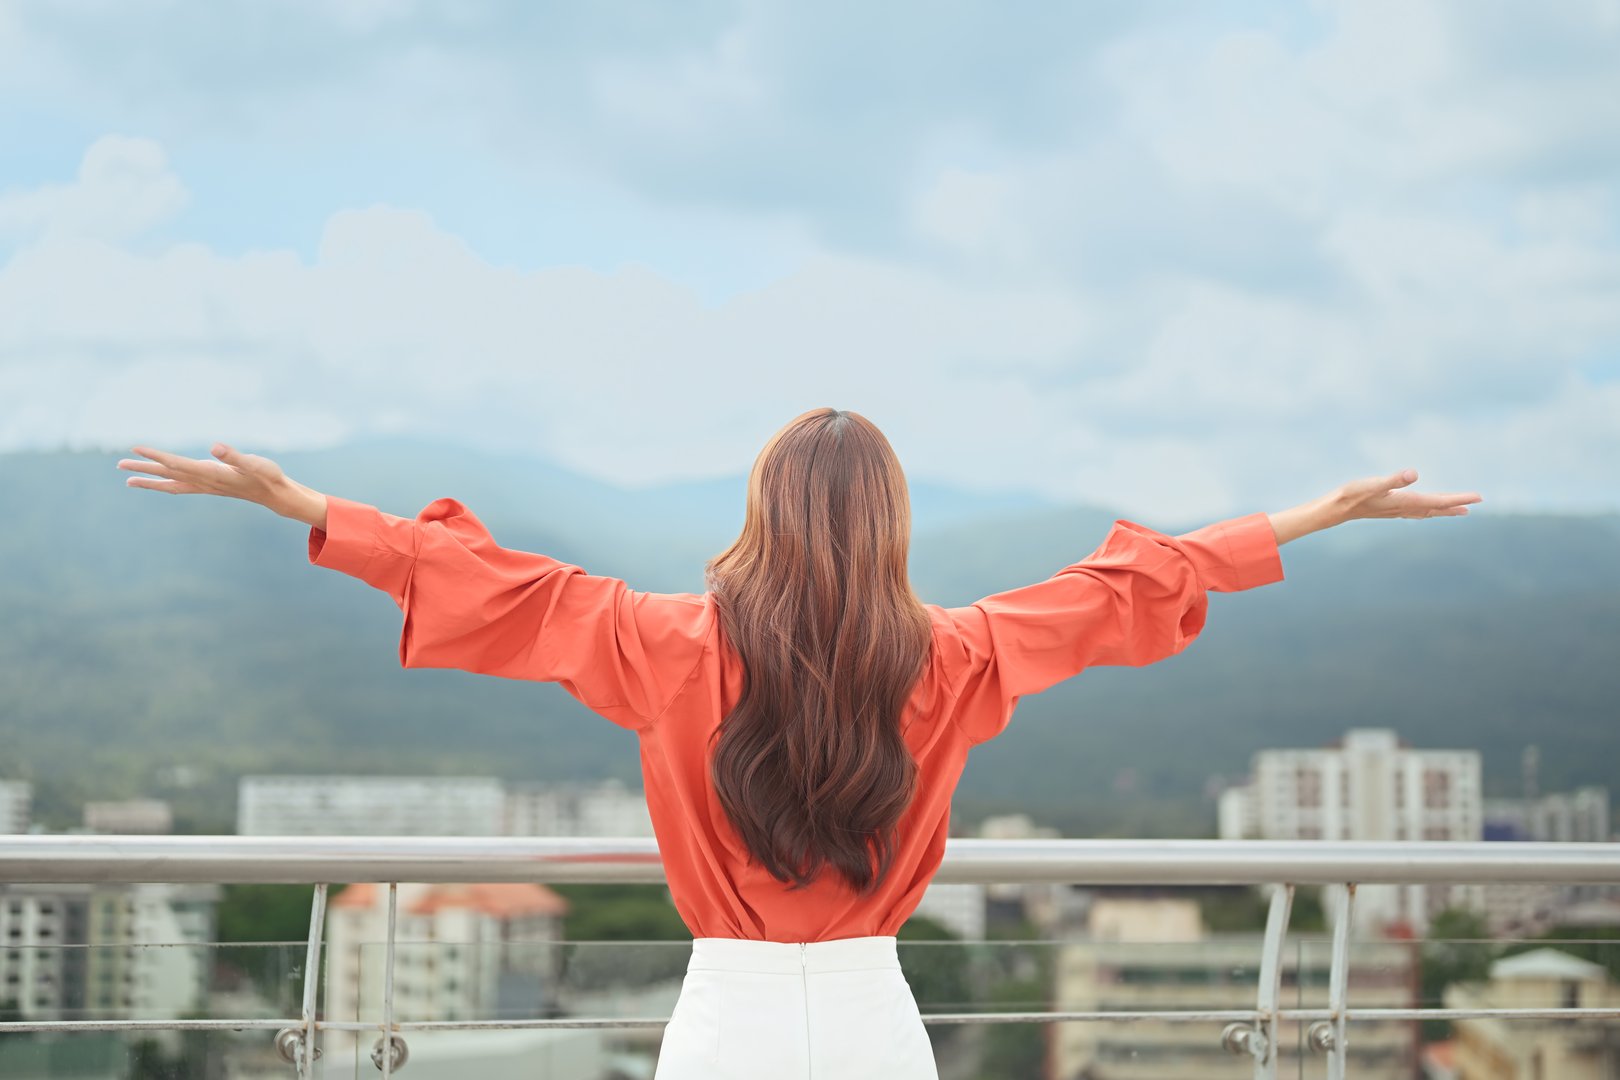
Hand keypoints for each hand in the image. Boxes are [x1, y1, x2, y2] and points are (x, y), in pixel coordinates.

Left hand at [118, 443, 328, 527]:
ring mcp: (205, 485)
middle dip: (144, 468)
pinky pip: (180, 485)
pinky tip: (157, 480)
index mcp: (211, 474)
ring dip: (149, 479)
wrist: (276, 495)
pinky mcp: (209, 485)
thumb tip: (215, 446)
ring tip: (128, 478)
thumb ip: (234, 455)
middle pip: (168, 474)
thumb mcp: (255, 463)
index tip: (136, 447)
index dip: (156, 455)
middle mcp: (204, 482)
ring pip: (171, 482)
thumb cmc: (268, 476)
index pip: (177, 464)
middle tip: (119, 464)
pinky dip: (164, 483)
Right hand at [1268, 469, 1481, 543]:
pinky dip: (1428, 509)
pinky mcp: (1389, 508)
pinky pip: (1416, 510)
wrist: (1334, 510)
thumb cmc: (1351, 495)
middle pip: (1436, 508)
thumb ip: (1393, 480)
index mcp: (1405, 502)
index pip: (1438, 502)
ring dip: (1444, 510)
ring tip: (1460, 509)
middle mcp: (1404, 508)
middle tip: (1477, 502)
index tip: (1478, 498)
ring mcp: (1397, 510)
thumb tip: (1414, 474)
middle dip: (1456, 505)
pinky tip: (1427, 509)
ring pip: (1427, 511)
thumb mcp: (1372, 484)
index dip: (1459, 499)